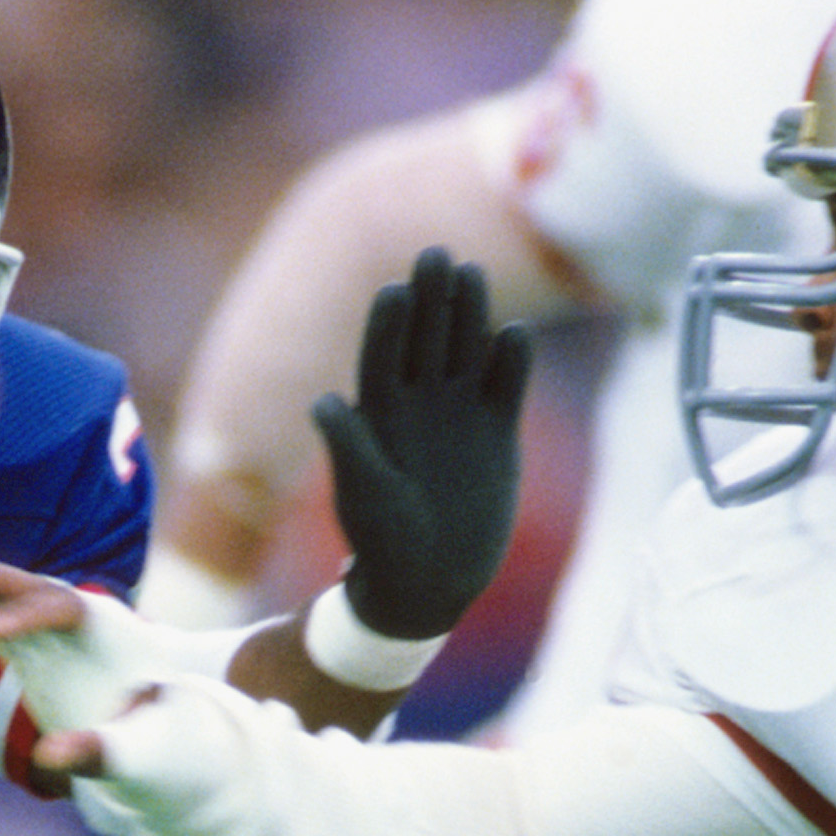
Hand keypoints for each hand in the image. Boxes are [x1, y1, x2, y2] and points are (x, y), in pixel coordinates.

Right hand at [0, 543, 223, 737]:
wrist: (166, 734)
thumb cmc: (157, 745)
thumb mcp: (135, 754)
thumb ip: (96, 752)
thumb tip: (48, 757)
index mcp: (113, 634)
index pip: (64, 610)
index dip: (23, 618)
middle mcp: (85, 620)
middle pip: (31, 588)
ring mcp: (60, 631)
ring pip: (10, 595)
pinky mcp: (41, 645)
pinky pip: (1, 614)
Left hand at [309, 248, 534, 641]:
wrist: (429, 580)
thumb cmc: (383, 542)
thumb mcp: (363, 495)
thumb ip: (348, 448)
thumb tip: (322, 402)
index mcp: (378, 412)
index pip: (382, 355)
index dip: (388, 323)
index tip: (394, 289)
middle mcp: (418, 403)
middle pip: (425, 338)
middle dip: (430, 299)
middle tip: (435, 255)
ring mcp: (459, 413)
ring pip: (466, 350)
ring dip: (469, 314)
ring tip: (472, 273)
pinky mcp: (497, 431)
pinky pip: (505, 385)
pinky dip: (511, 362)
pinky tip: (513, 335)